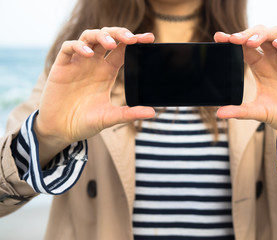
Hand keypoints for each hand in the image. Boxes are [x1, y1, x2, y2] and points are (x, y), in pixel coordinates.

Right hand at [35, 28, 155, 163]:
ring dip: (101, 36)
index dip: (134, 41)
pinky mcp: (61, 66)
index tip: (149, 38)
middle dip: (119, 33)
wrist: (61, 131)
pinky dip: (78, 46)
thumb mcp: (110, 117)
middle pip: (107, 37)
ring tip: (111, 44)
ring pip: (89, 37)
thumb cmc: (86, 122)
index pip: (122, 50)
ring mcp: (77, 63)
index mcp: (107, 72)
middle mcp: (93, 64)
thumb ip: (129, 113)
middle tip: (131, 38)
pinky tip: (89, 54)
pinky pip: (68, 48)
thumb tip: (152, 112)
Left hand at [214, 26, 276, 165]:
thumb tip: (219, 114)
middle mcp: (273, 59)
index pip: (244, 47)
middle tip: (233, 39)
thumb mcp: (259, 113)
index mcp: (260, 67)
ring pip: (276, 34)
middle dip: (245, 33)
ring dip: (263, 34)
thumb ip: (240, 111)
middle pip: (258, 35)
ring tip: (250, 42)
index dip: (232, 40)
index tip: (219, 37)